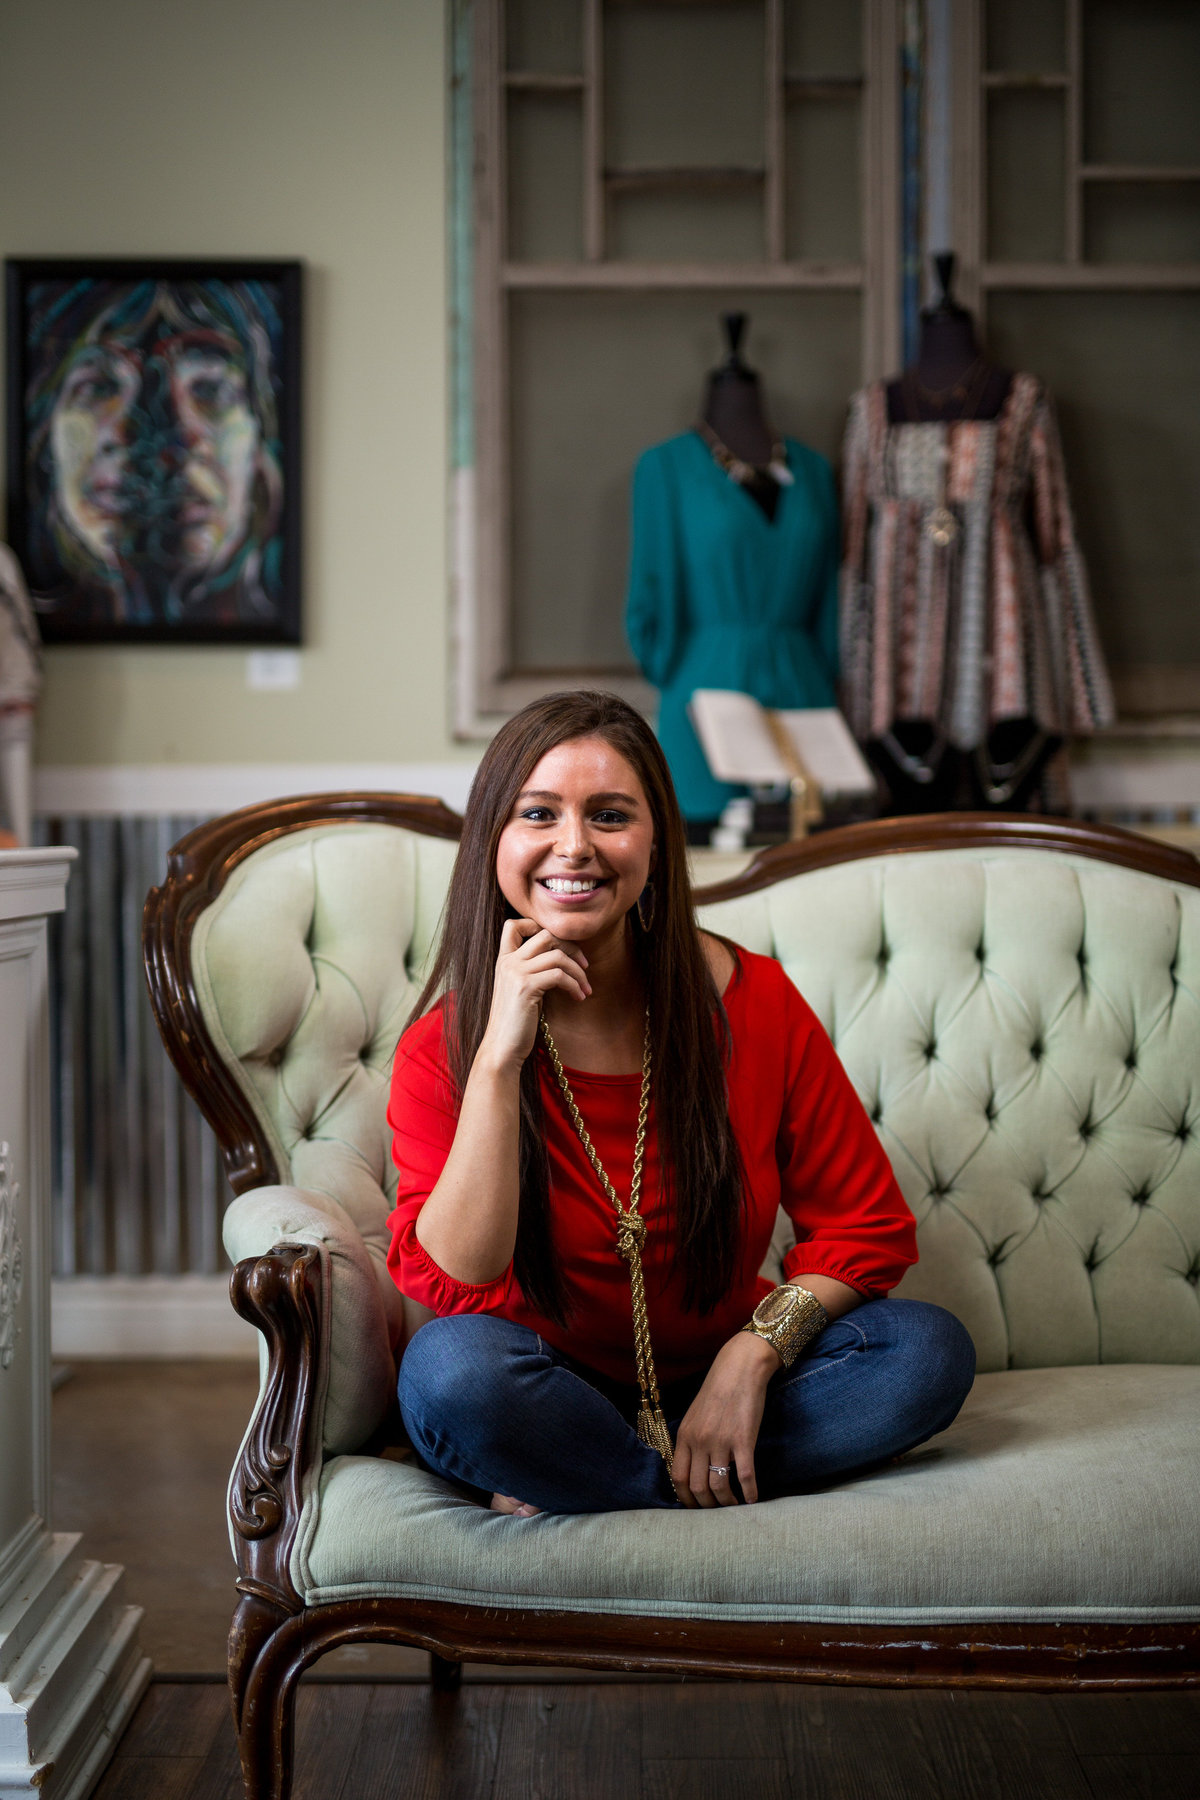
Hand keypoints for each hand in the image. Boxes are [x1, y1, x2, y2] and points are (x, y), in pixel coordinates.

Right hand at [478, 917, 591, 1073]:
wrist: (502, 1048)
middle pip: (545, 934)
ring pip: (557, 955)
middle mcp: (507, 962)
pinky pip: (559, 975)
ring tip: (585, 988)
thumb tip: (562, 958)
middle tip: (585, 965)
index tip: (561, 946)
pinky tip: (579, 997)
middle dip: (571, 947)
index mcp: (504, 960)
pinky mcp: (526, 987)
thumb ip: (533, 971)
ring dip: (578, 971)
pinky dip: (574, 985)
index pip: (513, 925)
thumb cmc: (516, 1023)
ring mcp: (515, 973)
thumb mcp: (521, 989)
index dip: (538, 925)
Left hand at [670, 1331, 778, 1506]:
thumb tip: (692, 1468)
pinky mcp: (743, 1440)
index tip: (695, 1506)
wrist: (740, 1368)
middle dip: (706, 1506)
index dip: (685, 1498)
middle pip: (697, 1487)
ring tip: (734, 1506)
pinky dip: (749, 1492)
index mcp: (685, 1435)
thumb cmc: (719, 1390)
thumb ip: (692, 1440)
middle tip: (716, 1512)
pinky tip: (753, 1499)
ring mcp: (721, 1441)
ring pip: (719, 1486)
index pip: (677, 1478)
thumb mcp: (695, 1414)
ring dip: (726, 1503)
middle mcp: (699, 1441)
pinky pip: (745, 1475)